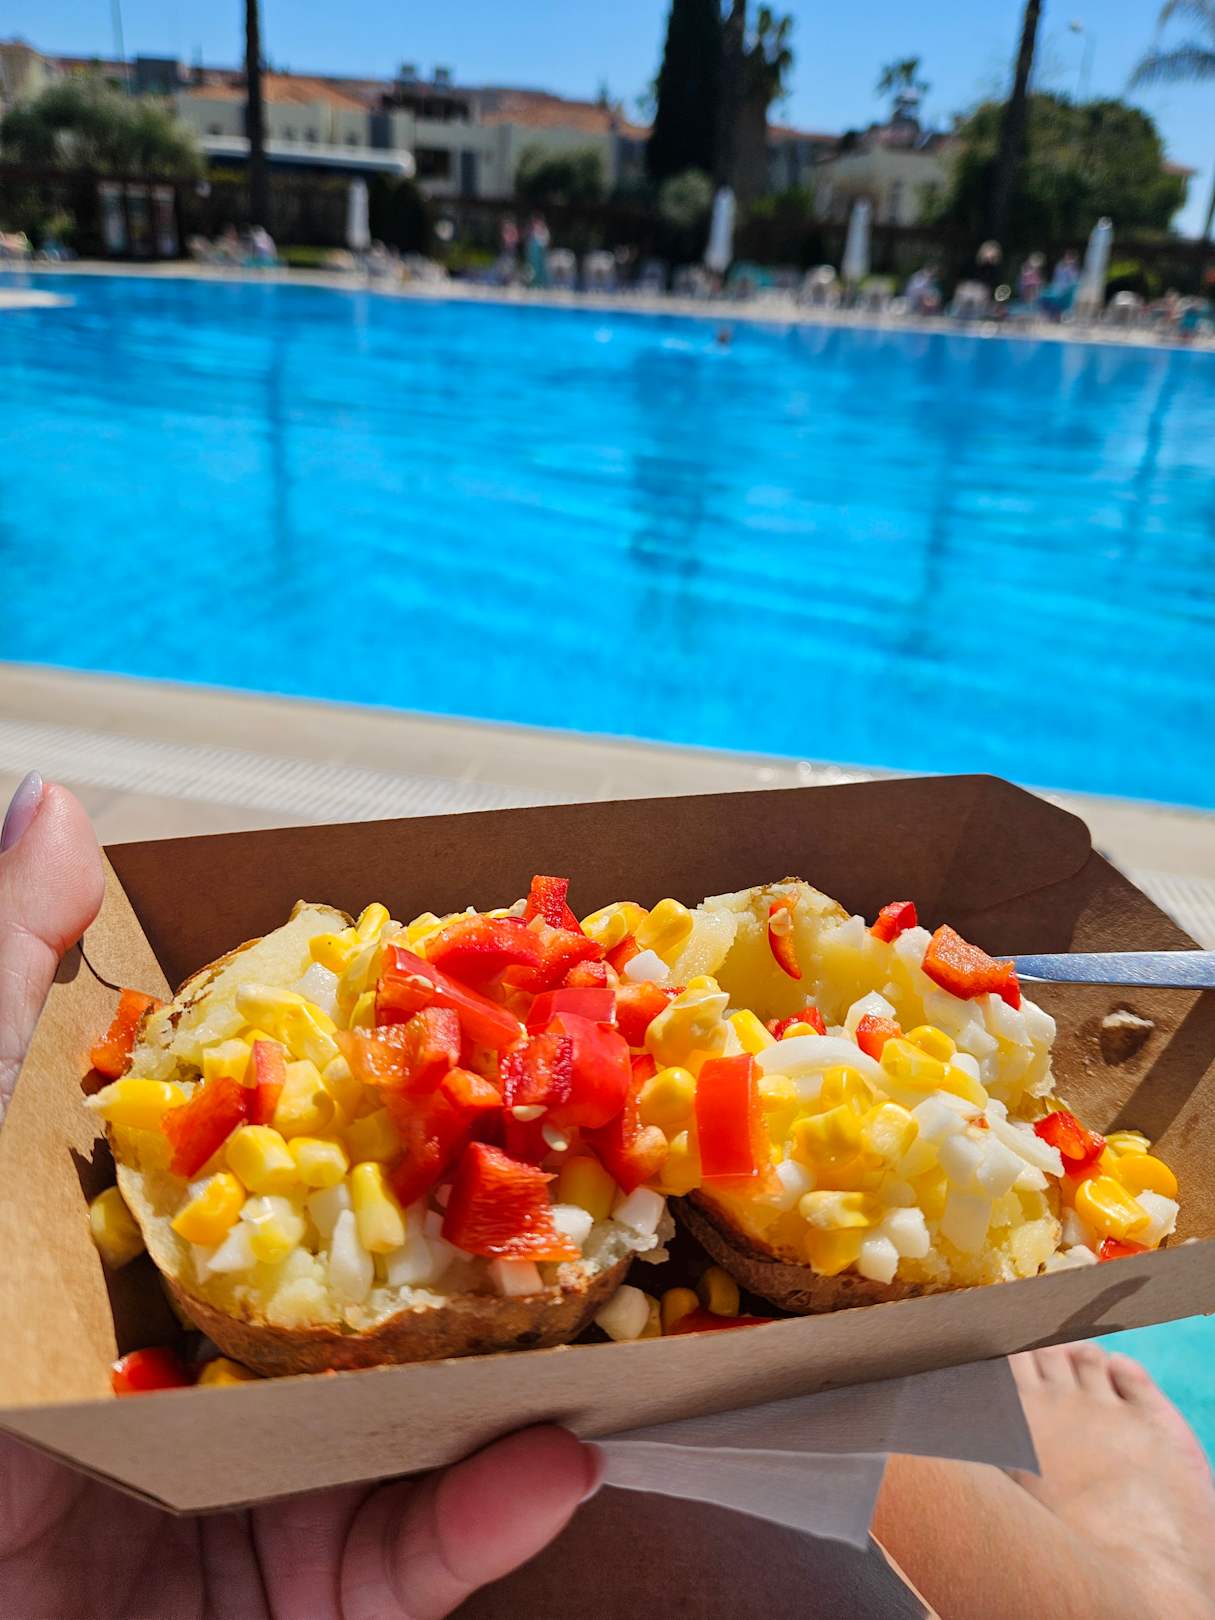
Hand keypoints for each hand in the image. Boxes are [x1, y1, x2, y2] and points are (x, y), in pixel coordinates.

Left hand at [0, 775, 600, 1618]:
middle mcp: (205, 1363)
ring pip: (419, 1435)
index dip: (398, 1100)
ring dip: (530, 1378)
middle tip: (609, 1170)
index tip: (494, 1037)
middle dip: (499, 1237)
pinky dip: (472, 1526)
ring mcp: (242, 1491)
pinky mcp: (267, 1606)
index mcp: (145, 1251)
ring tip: (629, 1307)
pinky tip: (552, 1460)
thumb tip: (59, 804)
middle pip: (380, 1295)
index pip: (294, 1161)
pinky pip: (386, 1573)